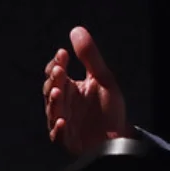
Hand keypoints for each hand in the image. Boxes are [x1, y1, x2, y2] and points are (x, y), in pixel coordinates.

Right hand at [43, 26, 130, 154]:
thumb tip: (76, 30)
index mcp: (69, 88)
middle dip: (54, 80)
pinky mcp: (68, 140)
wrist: (118, 135)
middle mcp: (62, 104)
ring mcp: (63, 122)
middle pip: (50, 90)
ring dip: (54, 102)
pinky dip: (59, 129)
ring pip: (53, 111)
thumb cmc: (108, 108)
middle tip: (59, 70)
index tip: (63, 53)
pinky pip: (60, 135)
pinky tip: (63, 122)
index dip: (58, 63)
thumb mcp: (103, 79)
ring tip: (58, 91)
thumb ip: (90, 57)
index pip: (56, 72)